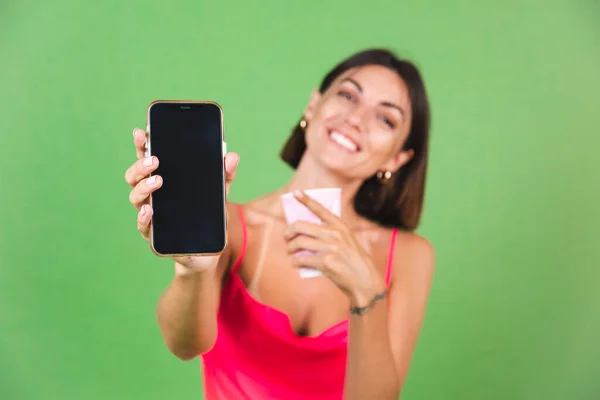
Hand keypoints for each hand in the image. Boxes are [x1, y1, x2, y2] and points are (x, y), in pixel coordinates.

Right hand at [124, 127, 239, 270]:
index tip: (141, 132)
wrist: (207, 251)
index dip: (141, 145)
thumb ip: (224, 174)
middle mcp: (151, 197)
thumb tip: (232, 156)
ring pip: (136, 198)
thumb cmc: (206, 217)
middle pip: (134, 177)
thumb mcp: (218, 193)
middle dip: (140, 166)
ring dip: (144, 187)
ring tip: (157, 180)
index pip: (147, 160)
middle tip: (154, 160)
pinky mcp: (154, 237)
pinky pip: (143, 226)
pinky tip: (150, 209)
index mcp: (163, 181)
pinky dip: (144, 217)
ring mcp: (150, 216)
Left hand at [282, 190, 385, 305]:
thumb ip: (332, 234)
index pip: (320, 209)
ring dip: (290, 248)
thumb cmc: (354, 261)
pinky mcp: (326, 262)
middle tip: (286, 237)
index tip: (296, 192)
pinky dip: (294, 261)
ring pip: (298, 242)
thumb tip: (308, 233)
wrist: (364, 280)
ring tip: (290, 251)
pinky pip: (301, 259)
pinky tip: (294, 263)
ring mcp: (330, 248)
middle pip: (301, 226)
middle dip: (288, 231)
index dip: (306, 200)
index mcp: (340, 226)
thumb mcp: (348, 241)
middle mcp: (335, 234)